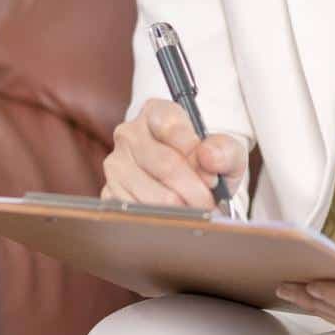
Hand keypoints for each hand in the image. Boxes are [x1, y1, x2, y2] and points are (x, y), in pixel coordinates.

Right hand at [101, 98, 247, 212]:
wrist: (187, 186)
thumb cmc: (204, 164)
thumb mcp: (225, 152)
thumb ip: (224, 149)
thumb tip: (208, 157)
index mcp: (155, 112)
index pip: (169, 124)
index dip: (194, 151)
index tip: (211, 173)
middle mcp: (129, 133)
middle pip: (165, 164)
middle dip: (195, 190)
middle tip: (210, 204)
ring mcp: (116, 164)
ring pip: (153, 195)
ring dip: (181, 210)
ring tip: (195, 213)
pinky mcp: (110, 192)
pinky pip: (139, 213)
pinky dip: (162, 222)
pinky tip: (174, 219)